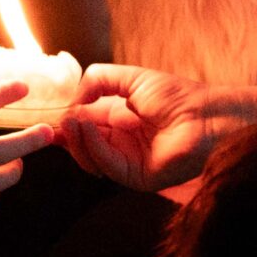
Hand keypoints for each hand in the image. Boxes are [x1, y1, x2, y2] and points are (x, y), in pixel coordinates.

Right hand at [57, 64, 256, 191]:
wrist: (208, 115)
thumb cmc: (177, 95)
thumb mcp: (130, 78)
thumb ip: (98, 79)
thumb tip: (73, 98)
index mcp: (118, 122)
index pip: (83, 126)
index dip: (66, 120)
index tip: (48, 113)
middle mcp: (120, 144)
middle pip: (81, 145)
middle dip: (66, 133)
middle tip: (56, 121)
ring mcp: (127, 163)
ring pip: (89, 158)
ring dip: (77, 138)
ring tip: (73, 120)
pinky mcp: (137, 177)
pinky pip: (107, 165)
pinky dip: (93, 147)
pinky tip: (88, 129)